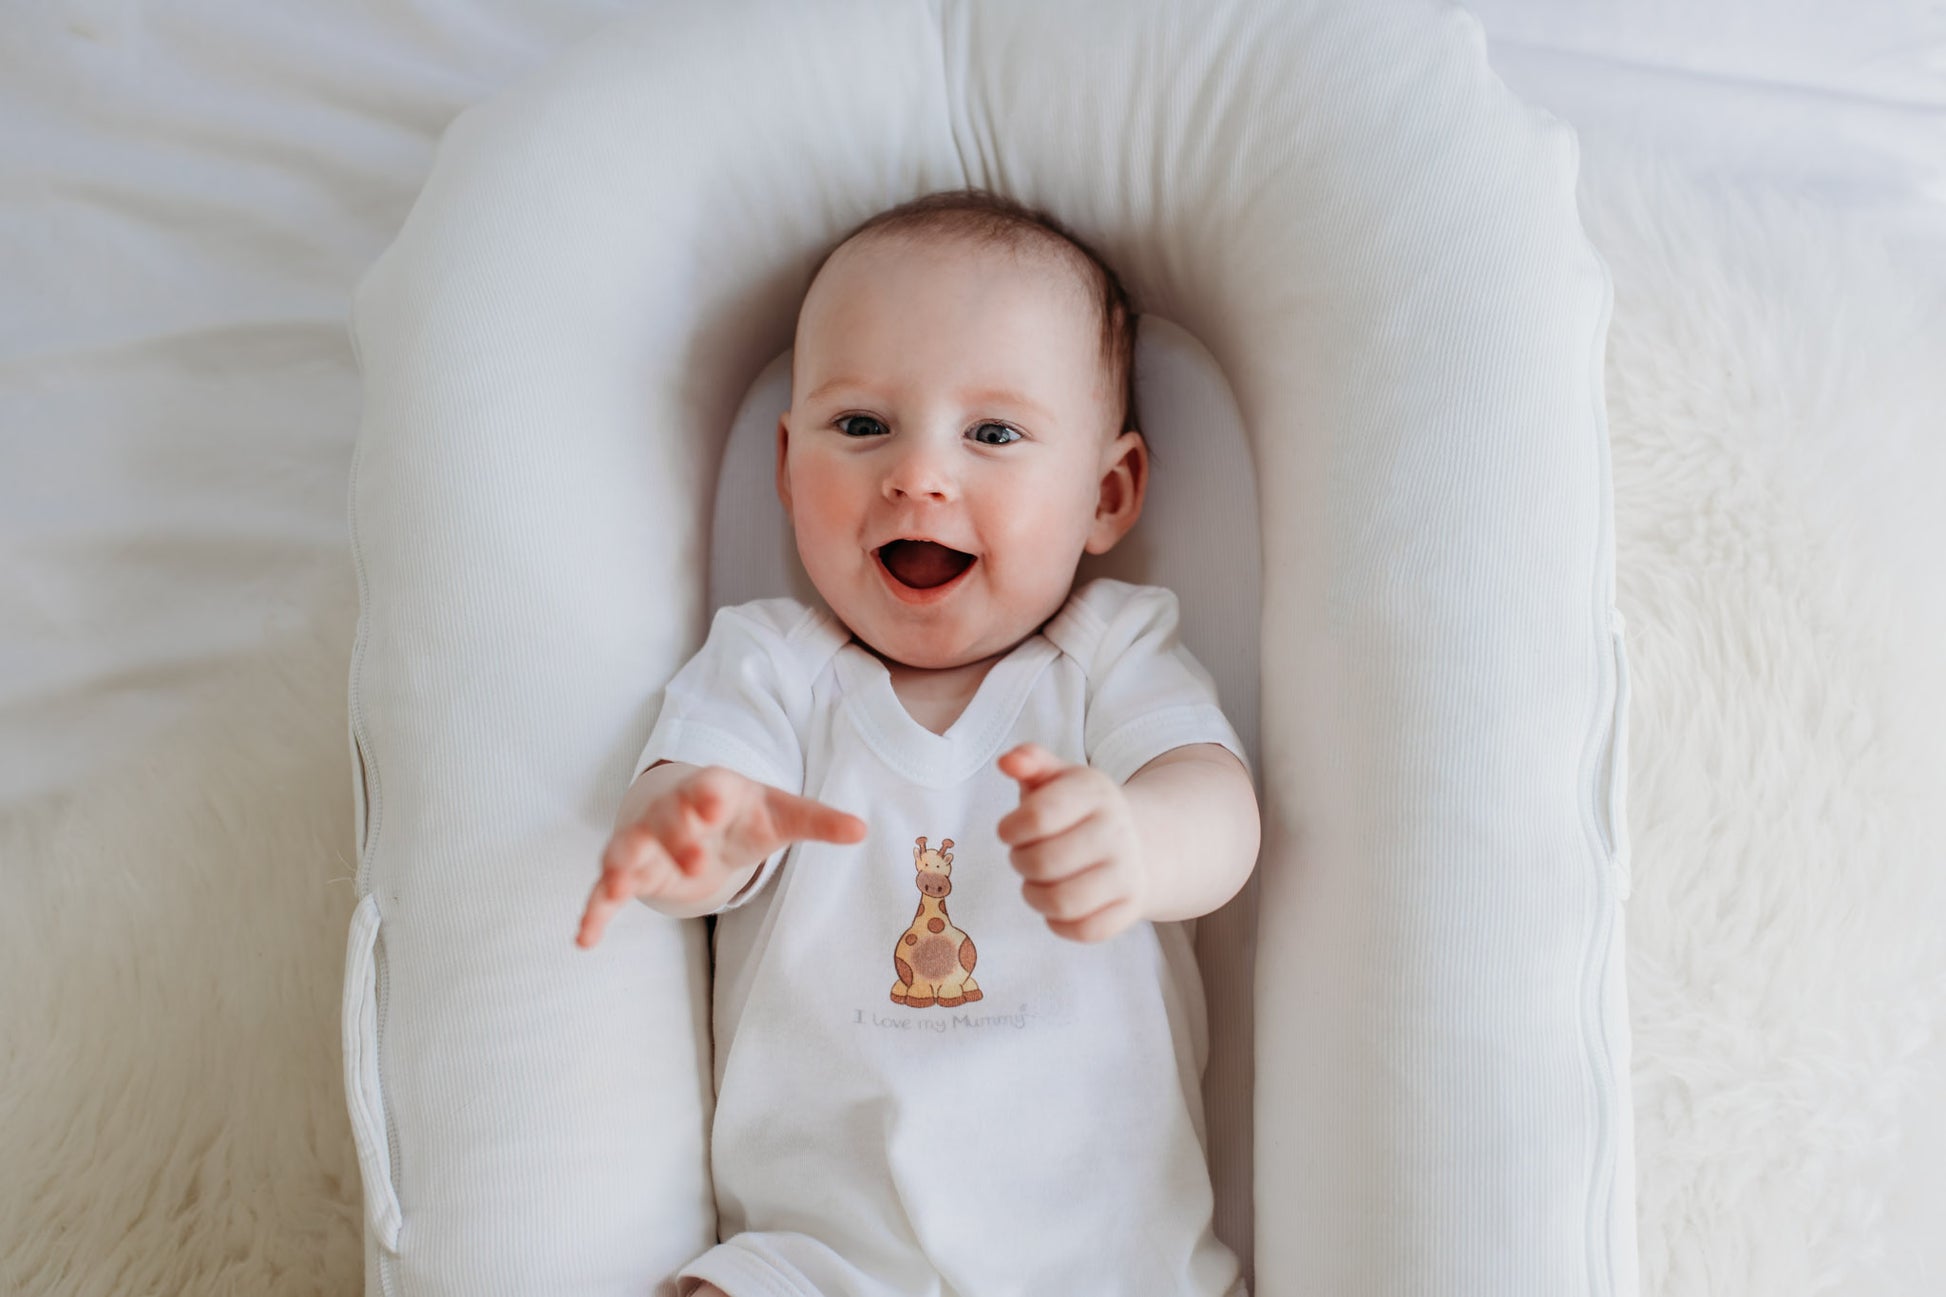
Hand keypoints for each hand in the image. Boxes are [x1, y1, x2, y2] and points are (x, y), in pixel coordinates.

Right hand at [576, 765, 866, 947]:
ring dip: (622, 865)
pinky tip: (584, 939)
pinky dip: (593, 911)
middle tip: (695, 858)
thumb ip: (817, 822)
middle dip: (677, 835)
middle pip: (669, 817)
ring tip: (615, 886)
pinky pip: (604, 889)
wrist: (695, 815)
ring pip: (628, 848)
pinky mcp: (630, 871)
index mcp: (714, 790)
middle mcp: (673, 811)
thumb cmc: (743, 814)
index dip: (710, 793)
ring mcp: (645, 839)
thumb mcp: (780, 816)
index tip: (715, 801)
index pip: (710, 785)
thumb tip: (862, 831)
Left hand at [995, 743, 1149, 943]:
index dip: (1010, 829)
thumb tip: (1008, 762)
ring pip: (1062, 902)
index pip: (1037, 817)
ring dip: (1034, 896)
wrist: (1139, 842)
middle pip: (1043, 863)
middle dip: (1021, 862)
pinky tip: (1059, 904)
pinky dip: (1060, 923)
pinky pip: (1085, 930)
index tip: (1010, 830)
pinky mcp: (1131, 908)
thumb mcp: (1058, 778)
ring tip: (1036, 882)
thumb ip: (1030, 762)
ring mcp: (1127, 872)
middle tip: (1024, 856)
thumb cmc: (1079, 811)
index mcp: (1095, 792)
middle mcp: (1117, 831)